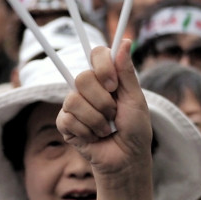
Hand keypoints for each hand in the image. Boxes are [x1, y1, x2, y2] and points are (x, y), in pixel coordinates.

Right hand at [57, 41, 152, 184]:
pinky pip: (69, 119)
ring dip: (97, 119)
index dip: (102, 66)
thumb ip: (127, 72)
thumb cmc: (135, 127)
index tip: (113, 85)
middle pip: (83, 78)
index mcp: (107, 78)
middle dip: (103, 101)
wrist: (127, 157)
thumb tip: (126, 41)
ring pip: (75, 100)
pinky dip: (88, 131)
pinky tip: (95, 137)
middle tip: (114, 113)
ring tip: (107, 128)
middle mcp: (88, 88)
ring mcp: (74, 104)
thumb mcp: (135, 98)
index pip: (96, 54)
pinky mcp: (65, 123)